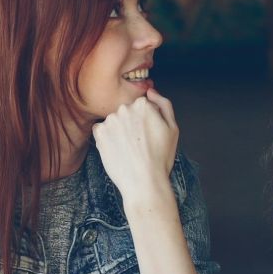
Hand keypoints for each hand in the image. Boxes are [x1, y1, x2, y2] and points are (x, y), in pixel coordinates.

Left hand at [92, 91, 178, 205]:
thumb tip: (151, 91)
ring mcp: (110, 120)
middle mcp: (124, 108)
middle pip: (127, 112)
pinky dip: (107, 138)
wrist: (143, 182)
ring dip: (119, 131)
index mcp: (143, 105)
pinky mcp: (99, 133)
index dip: (147, 121)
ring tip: (129, 148)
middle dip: (132, 124)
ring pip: (115, 121)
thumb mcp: (173, 128)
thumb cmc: (160, 157)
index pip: (143, 106)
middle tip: (140, 143)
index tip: (150, 135)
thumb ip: (164, 104)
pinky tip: (117, 149)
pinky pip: (101, 130)